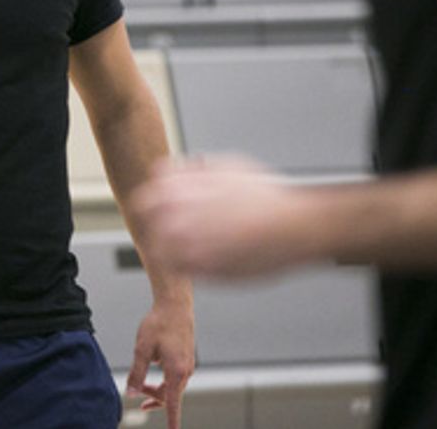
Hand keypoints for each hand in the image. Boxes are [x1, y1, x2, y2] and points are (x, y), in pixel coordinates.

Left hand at [126, 298, 194, 428]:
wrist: (174, 305)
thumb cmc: (158, 324)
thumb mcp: (142, 349)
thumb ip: (137, 373)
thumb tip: (130, 393)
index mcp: (175, 372)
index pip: (173, 404)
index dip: (172, 421)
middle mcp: (185, 371)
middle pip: (170, 396)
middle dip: (153, 398)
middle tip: (137, 397)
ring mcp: (187, 365)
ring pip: (172, 386)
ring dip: (158, 389)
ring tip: (142, 385)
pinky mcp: (186, 358)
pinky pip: (175, 376)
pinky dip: (163, 379)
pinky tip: (153, 363)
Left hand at [136, 156, 319, 279]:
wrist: (293, 225)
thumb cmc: (265, 195)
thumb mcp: (223, 166)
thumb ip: (189, 170)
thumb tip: (167, 171)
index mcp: (175, 188)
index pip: (142, 200)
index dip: (153, 206)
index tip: (160, 213)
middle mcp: (174, 215)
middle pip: (146, 225)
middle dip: (157, 226)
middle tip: (174, 230)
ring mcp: (185, 244)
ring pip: (158, 250)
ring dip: (169, 247)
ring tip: (191, 246)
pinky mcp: (201, 269)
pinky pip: (177, 270)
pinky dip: (185, 265)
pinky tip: (204, 259)